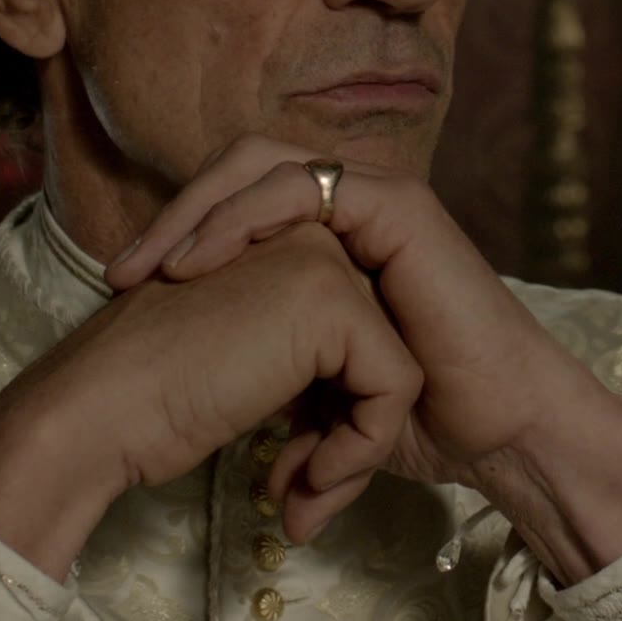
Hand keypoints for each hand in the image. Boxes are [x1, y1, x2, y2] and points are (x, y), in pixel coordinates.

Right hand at [0, 221, 421, 578]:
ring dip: (357, 448)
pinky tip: (308, 481)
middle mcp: (310, 237)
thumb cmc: (150, 398)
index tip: (290, 473)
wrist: (98, 409)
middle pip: (379, 350)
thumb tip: (337, 431)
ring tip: (300, 495)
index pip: (353, 339)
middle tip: (298, 491)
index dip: (332, 417)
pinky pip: (393, 386)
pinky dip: (362, 446)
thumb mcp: (241, 367)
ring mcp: (323, 262)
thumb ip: (294, 367)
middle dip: (349, 433)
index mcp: (284, 245)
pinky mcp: (333, 302)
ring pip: (395, 369)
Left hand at [105, 133, 621, 582]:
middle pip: (237, 171)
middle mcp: (351, 208)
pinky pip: (304, 187)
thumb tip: (243, 455)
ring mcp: (376, 200)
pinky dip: (243, 216)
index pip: (236, 204)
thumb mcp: (325, 405)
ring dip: (196, 211)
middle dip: (173, 215)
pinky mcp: (397, 206)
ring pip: (260, 164)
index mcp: (330, 240)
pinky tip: (202, 261)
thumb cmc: (428, 421)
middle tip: (121, 276)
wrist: (500, 430)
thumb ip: (282, 398)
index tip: (123, 294)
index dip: (176, 235)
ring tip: (153, 267)